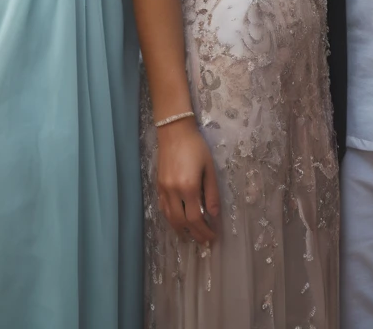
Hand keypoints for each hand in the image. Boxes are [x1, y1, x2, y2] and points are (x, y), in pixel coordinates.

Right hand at [155, 119, 219, 245]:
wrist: (174, 131)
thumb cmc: (196, 147)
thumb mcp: (209, 168)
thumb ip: (212, 193)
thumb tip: (214, 215)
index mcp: (188, 187)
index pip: (196, 218)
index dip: (204, 231)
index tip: (212, 237)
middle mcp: (173, 192)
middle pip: (182, 222)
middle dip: (194, 235)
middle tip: (204, 241)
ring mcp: (163, 190)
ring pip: (170, 219)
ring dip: (181, 231)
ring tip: (191, 237)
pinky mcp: (158, 186)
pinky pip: (163, 209)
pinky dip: (171, 219)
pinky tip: (178, 222)